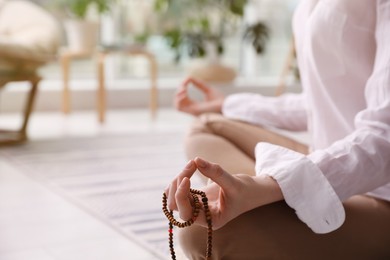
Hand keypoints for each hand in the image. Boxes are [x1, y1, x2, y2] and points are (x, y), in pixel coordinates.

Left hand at [164, 157, 282, 229]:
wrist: (252, 191)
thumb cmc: (246, 191)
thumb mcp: (234, 182)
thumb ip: (215, 172)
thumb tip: (196, 160)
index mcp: (210, 220)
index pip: (186, 214)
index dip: (181, 196)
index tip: (186, 178)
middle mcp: (200, 216)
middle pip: (175, 205)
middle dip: (178, 184)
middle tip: (191, 166)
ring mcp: (196, 206)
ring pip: (173, 196)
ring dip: (177, 180)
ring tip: (191, 165)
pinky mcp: (195, 196)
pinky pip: (178, 189)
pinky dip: (180, 177)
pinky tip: (191, 167)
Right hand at [174, 77, 224, 115]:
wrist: (226, 106)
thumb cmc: (219, 99)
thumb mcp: (207, 89)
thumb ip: (198, 84)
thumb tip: (189, 78)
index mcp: (196, 105)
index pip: (183, 98)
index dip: (182, 88)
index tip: (187, 81)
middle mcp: (192, 109)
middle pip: (178, 101)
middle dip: (179, 91)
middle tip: (184, 85)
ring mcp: (192, 111)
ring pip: (177, 105)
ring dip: (177, 95)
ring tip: (184, 89)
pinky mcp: (193, 111)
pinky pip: (179, 108)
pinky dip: (178, 100)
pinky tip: (184, 93)